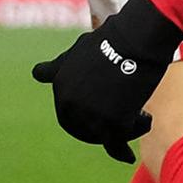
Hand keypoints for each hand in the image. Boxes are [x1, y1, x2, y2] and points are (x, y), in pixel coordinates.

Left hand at [32, 0, 182, 159]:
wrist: (135, 39)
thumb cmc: (111, 40)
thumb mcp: (76, 52)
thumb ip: (57, 68)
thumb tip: (37, 74)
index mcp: (60, 87)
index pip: (67, 117)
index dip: (84, 120)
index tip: (101, 116)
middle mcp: (70, 104)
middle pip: (85, 131)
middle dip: (103, 129)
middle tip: (120, 121)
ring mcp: (90, 115)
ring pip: (105, 138)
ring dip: (122, 130)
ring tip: (139, 116)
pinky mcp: (113, 122)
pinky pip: (120, 143)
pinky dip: (134, 134)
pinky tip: (146, 122)